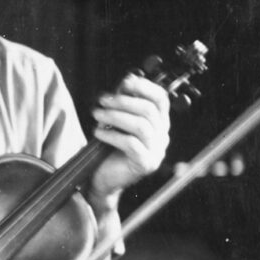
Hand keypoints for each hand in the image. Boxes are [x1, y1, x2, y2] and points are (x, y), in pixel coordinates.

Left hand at [88, 71, 170, 203]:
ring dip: (115, 116)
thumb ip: (124, 103)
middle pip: (149, 111)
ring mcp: (156, 152)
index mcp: (159, 123)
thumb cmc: (109, 148)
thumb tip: (126, 81)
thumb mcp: (117, 121)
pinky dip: (112, 135)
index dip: (144, 87)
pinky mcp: (145, 164)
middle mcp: (162, 136)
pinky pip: (131, 144)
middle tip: (102, 100)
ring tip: (97, 114)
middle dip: (123, 101)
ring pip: (141, 126)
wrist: (103, 178)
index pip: (161, 99)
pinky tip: (98, 133)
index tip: (125, 82)